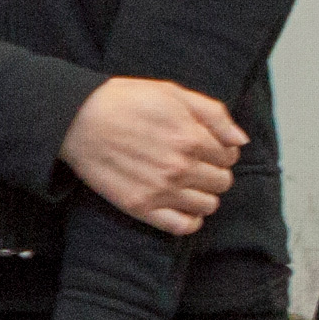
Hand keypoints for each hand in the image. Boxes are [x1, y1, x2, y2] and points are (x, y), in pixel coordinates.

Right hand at [62, 76, 245, 234]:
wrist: (78, 120)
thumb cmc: (124, 101)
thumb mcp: (172, 93)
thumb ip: (213, 114)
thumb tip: (240, 140)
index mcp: (191, 138)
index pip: (229, 156)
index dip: (222, 150)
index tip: (207, 148)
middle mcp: (181, 168)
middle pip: (222, 182)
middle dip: (215, 172)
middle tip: (196, 164)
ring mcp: (161, 191)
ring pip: (208, 205)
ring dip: (204, 195)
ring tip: (187, 184)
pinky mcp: (141, 207)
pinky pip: (183, 227)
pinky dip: (191, 221)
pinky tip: (183, 207)